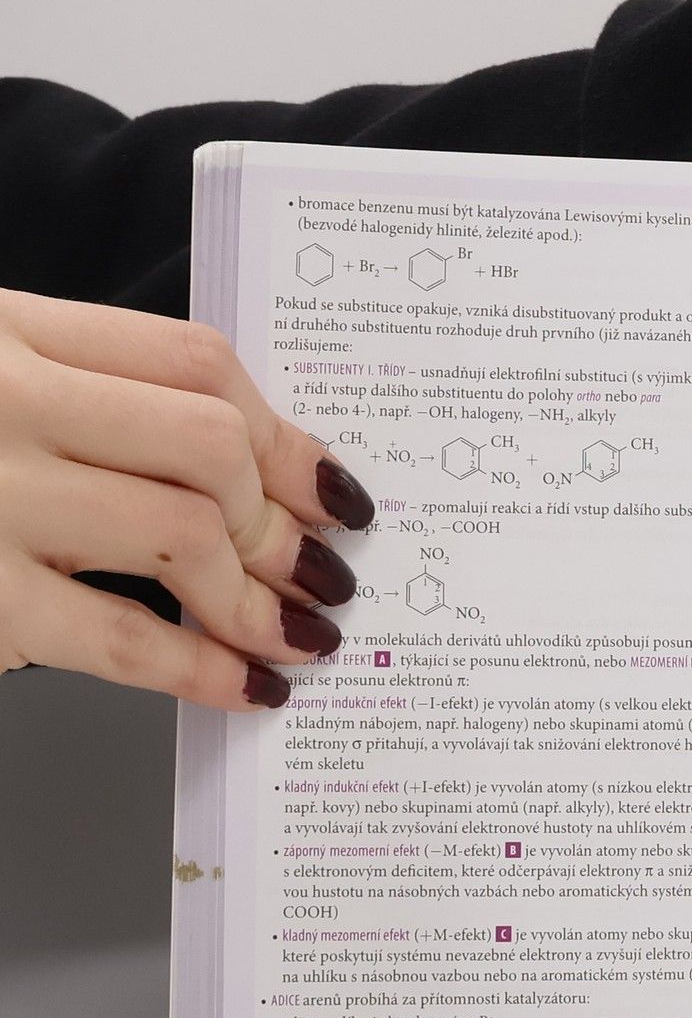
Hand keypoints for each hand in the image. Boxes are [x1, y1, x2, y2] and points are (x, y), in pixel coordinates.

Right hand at [0, 290, 373, 709]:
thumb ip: (92, 401)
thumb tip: (258, 479)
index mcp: (11, 331)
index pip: (195, 363)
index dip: (288, 437)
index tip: (332, 491)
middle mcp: (0, 397)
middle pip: (209, 445)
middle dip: (284, 522)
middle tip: (322, 574)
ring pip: (186, 532)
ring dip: (263, 600)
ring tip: (298, 636)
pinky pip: (125, 637)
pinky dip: (207, 668)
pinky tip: (249, 686)